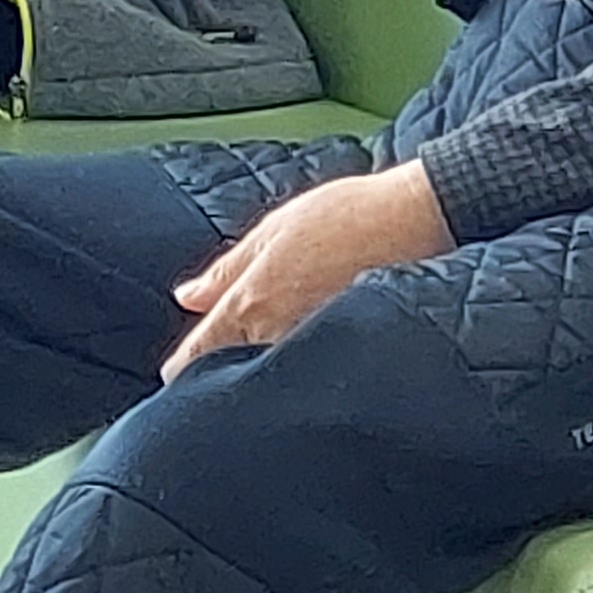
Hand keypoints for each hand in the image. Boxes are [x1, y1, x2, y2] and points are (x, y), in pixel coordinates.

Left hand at [161, 160, 450, 379]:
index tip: (175, 376)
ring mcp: (316, 348)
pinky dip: (303, 373)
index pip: (199, 354)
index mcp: (252, 302)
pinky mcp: (351, 356)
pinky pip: (313, 375)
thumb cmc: (345, 216)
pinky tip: (309, 364)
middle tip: (219, 371)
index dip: (181, 369)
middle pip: (233, 373)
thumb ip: (225, 271)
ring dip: (262, 375)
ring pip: (272, 377)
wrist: (418, 221)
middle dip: (222, 376)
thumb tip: (185, 297)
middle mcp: (279, 333)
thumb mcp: (272, 231)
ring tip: (263, 367)